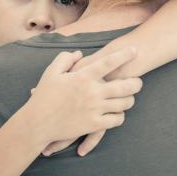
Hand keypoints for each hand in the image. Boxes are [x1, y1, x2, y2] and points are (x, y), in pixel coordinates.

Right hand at [24, 48, 142, 151]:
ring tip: (130, 97)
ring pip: (124, 103)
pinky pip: (116, 120)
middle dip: (136, 82)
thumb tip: (80, 53)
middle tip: (139, 81)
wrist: (37, 123)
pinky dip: (120, 116)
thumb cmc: (43, 96)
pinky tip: (118, 113)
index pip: (108, 63)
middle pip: (124, 85)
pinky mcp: (93, 125)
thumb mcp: (51, 73)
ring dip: (129, 100)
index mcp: (82, 77)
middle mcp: (91, 92)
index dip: (124, 55)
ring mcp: (94, 109)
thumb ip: (65, 59)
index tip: (135, 50)